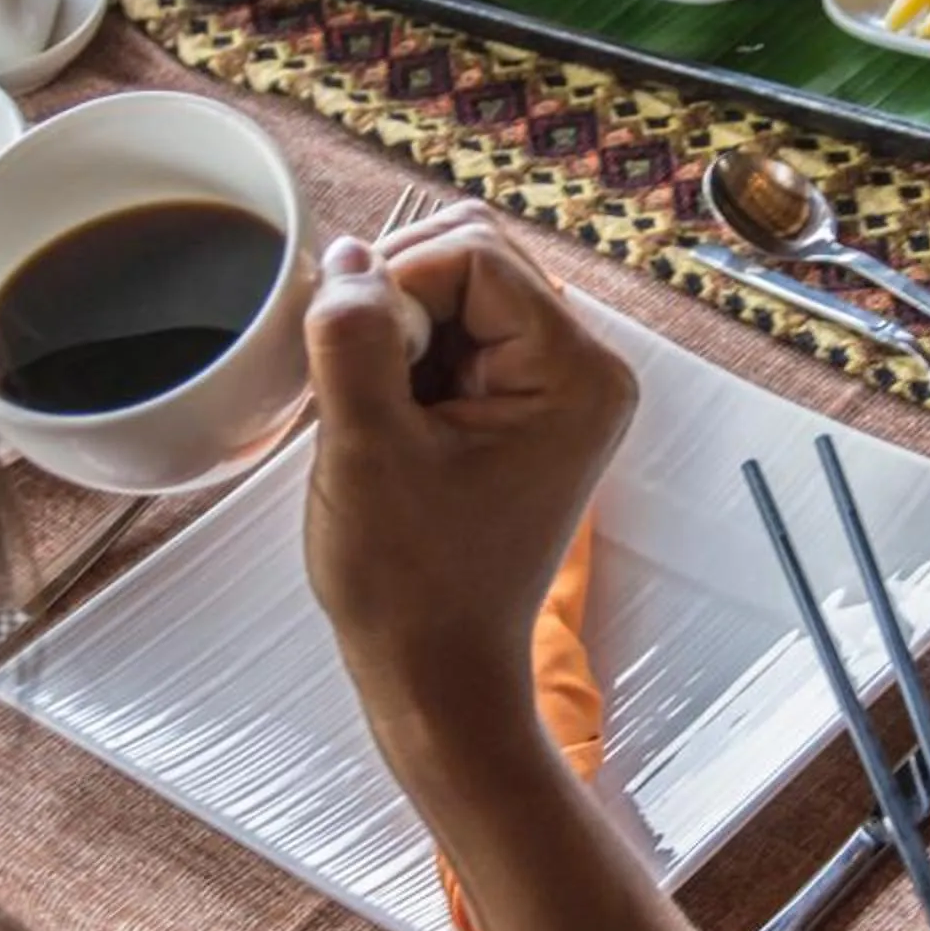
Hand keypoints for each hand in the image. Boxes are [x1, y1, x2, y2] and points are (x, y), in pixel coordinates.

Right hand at [302, 204, 635, 782]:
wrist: (436, 674)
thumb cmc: (411, 586)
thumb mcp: (365, 450)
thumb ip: (354, 339)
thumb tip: (346, 256)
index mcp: (576, 374)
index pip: (471, 256)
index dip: (393, 289)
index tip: (357, 369)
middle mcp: (582, 369)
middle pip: (471, 257)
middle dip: (394, 303)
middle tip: (358, 388)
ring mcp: (553, 388)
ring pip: (453, 292)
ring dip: (391, 331)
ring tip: (369, 413)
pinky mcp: (517, 408)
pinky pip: (451, 338)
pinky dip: (400, 359)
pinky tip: (379, 419)